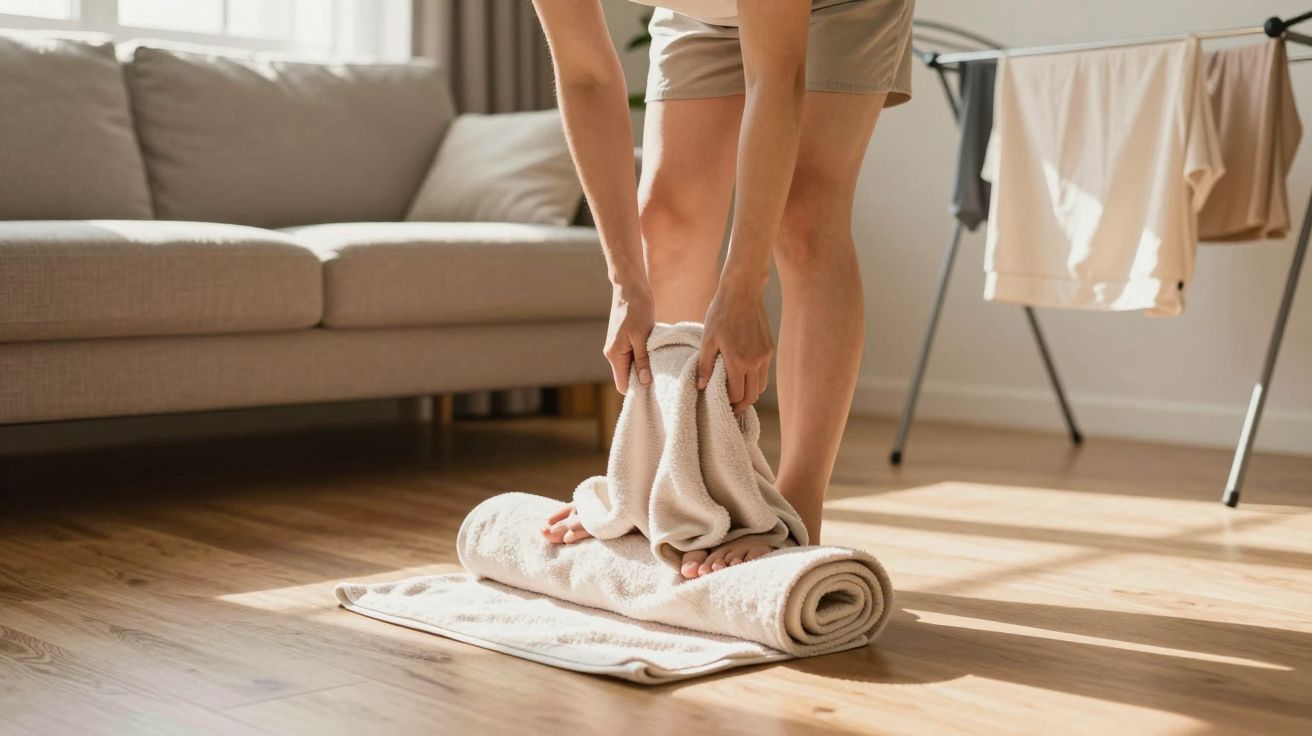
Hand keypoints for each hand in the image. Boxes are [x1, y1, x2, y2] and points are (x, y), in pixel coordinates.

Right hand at [603, 282, 655, 393]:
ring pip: (631, 366)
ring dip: (644, 367)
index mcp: (614, 355)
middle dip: (642, 380)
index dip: (637, 390)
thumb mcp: (642, 336)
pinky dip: (643, 358)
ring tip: (661, 366)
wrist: (630, 287)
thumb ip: (642, 360)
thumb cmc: (636, 309)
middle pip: (627, 377)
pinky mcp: (624, 340)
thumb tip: (644, 381)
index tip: (654, 389)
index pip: (622, 385)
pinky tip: (656, 355)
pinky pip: (633, 356)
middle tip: (662, 379)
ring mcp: (618, 347)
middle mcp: (613, 353)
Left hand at [696, 276, 772, 416]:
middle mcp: (755, 362)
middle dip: (741, 404)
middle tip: (730, 407)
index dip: (729, 403)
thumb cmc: (721, 313)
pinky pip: (764, 372)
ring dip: (750, 392)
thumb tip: (701, 386)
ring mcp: (765, 356)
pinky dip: (756, 379)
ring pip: (761, 386)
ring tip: (737, 392)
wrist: (743, 292)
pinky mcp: (770, 348)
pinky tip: (744, 375)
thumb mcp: (707, 339)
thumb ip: (705, 365)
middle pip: (752, 395)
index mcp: (738, 361)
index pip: (737, 394)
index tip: (721, 405)